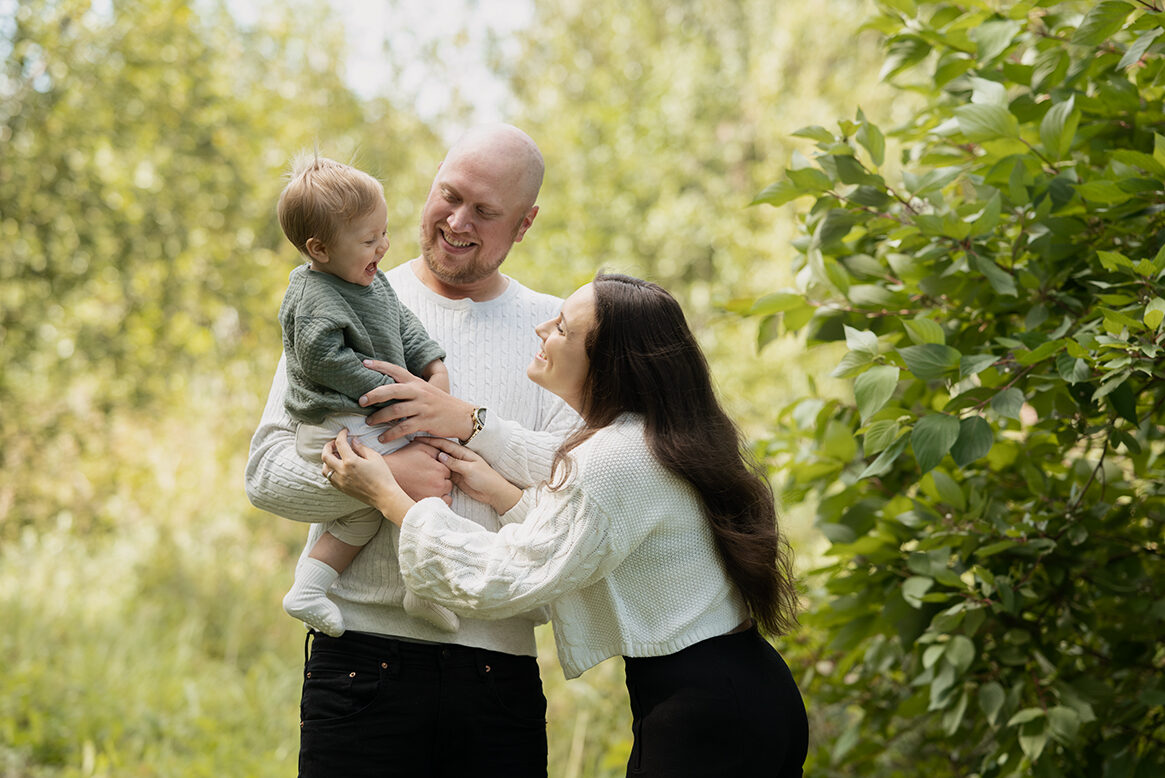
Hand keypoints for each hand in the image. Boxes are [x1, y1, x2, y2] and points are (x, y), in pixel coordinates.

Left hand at [322, 429, 415, 524]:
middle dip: (328, 446)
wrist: (384, 496)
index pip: (340, 443)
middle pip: (325, 455)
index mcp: (351, 461)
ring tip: (336, 456)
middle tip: (334, 442)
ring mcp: (340, 481)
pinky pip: (329, 477)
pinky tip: (339, 467)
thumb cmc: (383, 476)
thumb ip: (362, 448)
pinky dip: (330, 470)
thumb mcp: (375, 457)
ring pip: (324, 468)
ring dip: (327, 459)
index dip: (341, 434)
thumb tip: (353, 441)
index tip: (345, 431)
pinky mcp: (341, 488)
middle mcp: (342, 471)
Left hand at [359, 360, 475, 443]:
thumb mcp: (426, 391)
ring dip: (379, 417)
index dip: (380, 365)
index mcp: (417, 382)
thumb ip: (408, 389)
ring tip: (369, 422)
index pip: (396, 370)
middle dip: (374, 395)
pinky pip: (404, 428)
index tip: (364, 363)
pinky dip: (391, 434)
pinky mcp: (425, 422)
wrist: (462, 416)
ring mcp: (422, 407)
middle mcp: (419, 392)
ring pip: (395, 411)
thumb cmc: (439, 404)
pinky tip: (383, 438)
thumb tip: (384, 392)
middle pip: (392, 390)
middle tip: (361, 401)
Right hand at [384, 439, 453, 504]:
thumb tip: (444, 454)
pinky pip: (439, 506)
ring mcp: (432, 497)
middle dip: (441, 480)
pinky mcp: (425, 506)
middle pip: (449, 483)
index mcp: (439, 470)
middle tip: (428, 477)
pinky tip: (428, 495)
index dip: (441, 468)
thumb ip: (436, 449)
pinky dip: (436, 502)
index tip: (432, 468)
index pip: (449, 470)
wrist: (385, 474)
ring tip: (428, 486)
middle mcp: (438, 485)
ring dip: (441, 492)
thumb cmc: (402, 459)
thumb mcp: (420, 447)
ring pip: (446, 495)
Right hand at [423, 437, 521, 514]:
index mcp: (463, 453)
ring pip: (440, 462)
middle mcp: (458, 458)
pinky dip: (435, 471)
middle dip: (427, 448)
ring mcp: (456, 468)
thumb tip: (440, 456)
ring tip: (415, 457)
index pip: (444, 444)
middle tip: (412, 446)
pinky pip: (442, 473)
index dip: (431, 441)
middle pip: (440, 451)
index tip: (418, 438)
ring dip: (430, 460)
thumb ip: (455, 463)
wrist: (494, 493)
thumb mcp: (470, 469)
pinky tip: (425, 470)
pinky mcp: (455, 478)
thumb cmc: (486, 478)